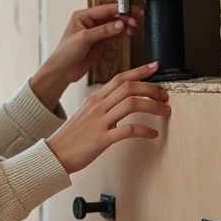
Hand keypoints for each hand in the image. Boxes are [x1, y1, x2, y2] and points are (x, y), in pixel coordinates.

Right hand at [45, 61, 169, 173]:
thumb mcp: (86, 113)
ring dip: (153, 106)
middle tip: (165, 96)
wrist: (55, 154)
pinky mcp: (101, 139)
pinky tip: (153, 134)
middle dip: (152, 89)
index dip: (139, 71)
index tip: (155, 66)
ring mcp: (99, 122)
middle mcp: (98, 106)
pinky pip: (128, 130)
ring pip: (131, 104)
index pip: (120, 78)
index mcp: (95, 98)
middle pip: (129, 88)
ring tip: (164, 111)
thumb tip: (122, 102)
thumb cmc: (71, 136)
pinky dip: (145, 130)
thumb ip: (103, 106)